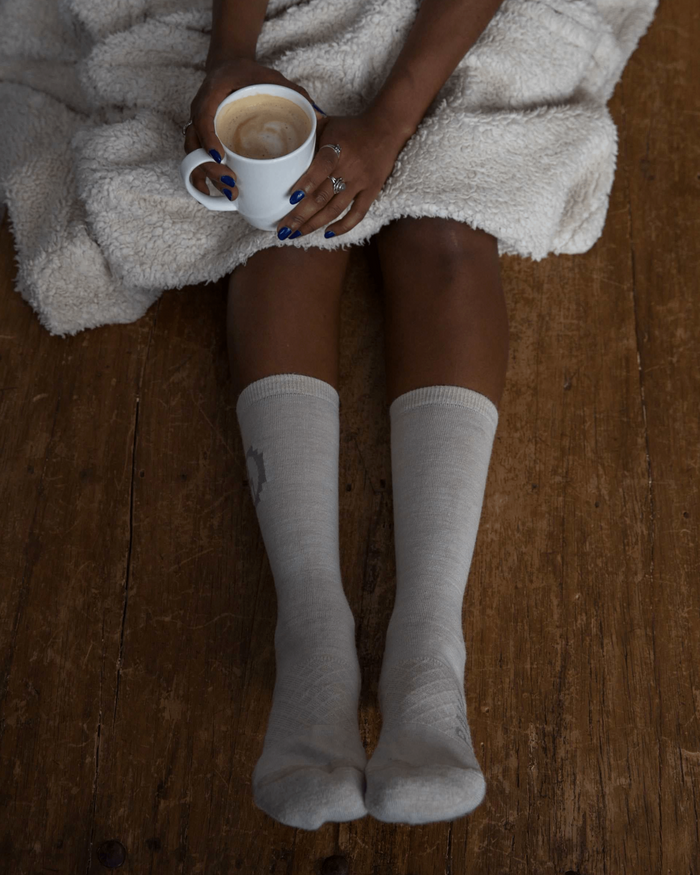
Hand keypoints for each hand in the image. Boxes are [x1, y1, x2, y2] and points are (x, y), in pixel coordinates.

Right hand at [184, 58, 324, 201]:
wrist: (229, 67)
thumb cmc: (251, 74)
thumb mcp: (273, 78)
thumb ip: (295, 94)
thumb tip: (321, 117)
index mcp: (213, 92)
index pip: (203, 118)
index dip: (209, 139)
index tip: (221, 157)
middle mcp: (200, 110)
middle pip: (193, 144)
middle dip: (210, 168)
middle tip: (232, 183)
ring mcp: (197, 124)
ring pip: (192, 155)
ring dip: (208, 177)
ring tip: (232, 193)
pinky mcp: (200, 136)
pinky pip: (193, 159)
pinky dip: (200, 177)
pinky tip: (211, 194)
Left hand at [276, 112, 410, 239]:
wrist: (386, 129)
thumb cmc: (350, 127)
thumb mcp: (328, 123)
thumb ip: (308, 134)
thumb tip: (284, 144)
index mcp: (337, 148)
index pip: (321, 168)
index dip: (306, 184)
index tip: (291, 198)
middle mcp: (349, 168)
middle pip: (322, 196)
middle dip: (300, 215)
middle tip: (283, 229)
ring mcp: (361, 182)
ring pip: (335, 209)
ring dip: (314, 224)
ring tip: (296, 234)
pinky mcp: (372, 192)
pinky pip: (357, 214)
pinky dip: (343, 226)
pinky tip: (326, 234)